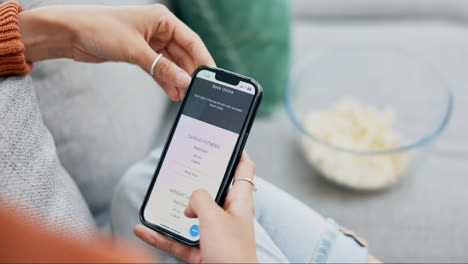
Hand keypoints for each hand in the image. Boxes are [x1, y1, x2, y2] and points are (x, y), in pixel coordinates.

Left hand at [19, 4, 214, 100]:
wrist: (70, 34)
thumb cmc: (100, 29)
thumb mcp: (135, 50)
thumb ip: (162, 68)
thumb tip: (184, 81)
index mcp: (162, 19)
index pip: (191, 40)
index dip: (202, 58)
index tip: (211, 76)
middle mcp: (158, 29)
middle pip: (182, 54)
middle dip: (188, 72)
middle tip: (197, 90)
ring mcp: (149, 42)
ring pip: (170, 63)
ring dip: (176, 79)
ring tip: (184, 96)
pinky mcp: (139, 54)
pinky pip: (158, 69)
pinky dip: (164, 80)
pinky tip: (172, 92)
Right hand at [134, 152, 257, 262]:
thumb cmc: (231, 252)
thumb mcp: (214, 216)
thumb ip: (200, 199)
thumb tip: (190, 202)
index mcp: (239, 202)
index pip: (243, 170)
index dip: (237, 153)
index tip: (225, 141)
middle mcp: (228, 216)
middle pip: (212, 191)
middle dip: (196, 181)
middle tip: (182, 167)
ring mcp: (214, 234)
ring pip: (190, 217)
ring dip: (173, 211)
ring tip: (157, 200)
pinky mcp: (202, 253)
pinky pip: (178, 240)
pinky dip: (161, 235)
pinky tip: (143, 229)